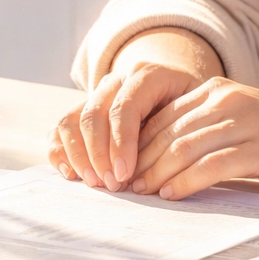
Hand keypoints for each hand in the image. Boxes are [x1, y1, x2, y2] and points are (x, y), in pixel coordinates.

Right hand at [49, 63, 204, 190]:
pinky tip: (71, 174)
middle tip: (112, 185)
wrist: (178, 92)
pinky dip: (60, 151)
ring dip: (79, 155)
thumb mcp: (198, 112)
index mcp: (146, 74)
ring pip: (71, 120)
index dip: (121, 143)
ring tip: (94, 183)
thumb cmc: (193, 109)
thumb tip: (168, 168)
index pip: (124, 107)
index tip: (125, 174)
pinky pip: (60, 127)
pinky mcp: (82, 110)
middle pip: (94, 115)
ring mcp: (96, 93)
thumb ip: (184, 129)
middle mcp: (116, 80)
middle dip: (99, 155)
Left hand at [128, 77, 258, 199]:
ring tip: (138, 193)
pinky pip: (215, 164)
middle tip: (118, 187)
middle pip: (168, 131)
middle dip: (139, 160)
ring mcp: (248, 122)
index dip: (135, 144)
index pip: (163, 116)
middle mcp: (230, 100)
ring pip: (186, 146)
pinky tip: (172, 194)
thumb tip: (159, 160)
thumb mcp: (243, 124)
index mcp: (219, 91)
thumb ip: (207, 132)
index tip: (117, 170)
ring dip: (157, 172)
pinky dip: (188, 180)